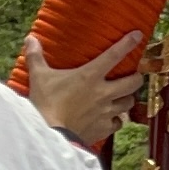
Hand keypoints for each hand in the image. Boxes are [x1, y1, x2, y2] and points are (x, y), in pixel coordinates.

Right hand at [24, 31, 144, 147]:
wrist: (50, 134)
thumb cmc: (46, 103)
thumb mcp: (39, 77)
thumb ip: (36, 57)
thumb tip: (30, 39)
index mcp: (90, 75)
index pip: (114, 55)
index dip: (128, 44)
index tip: (138, 35)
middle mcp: (103, 92)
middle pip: (133, 82)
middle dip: (137, 78)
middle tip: (134, 76)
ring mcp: (106, 111)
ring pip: (129, 103)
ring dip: (128, 98)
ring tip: (123, 96)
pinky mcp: (104, 128)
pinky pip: (119, 123)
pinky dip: (118, 120)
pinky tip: (112, 119)